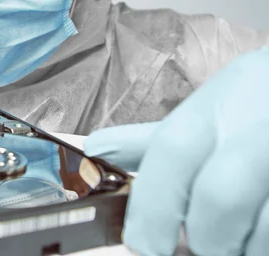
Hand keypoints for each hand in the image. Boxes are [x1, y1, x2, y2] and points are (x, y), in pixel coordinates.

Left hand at [85, 48, 268, 255]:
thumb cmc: (253, 105)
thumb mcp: (204, 111)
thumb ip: (150, 139)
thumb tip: (95, 149)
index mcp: (213, 107)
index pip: (172, 151)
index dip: (152, 207)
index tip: (144, 245)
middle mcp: (256, 126)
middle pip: (220, 196)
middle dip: (205, 239)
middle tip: (200, 248)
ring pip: (264, 228)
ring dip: (243, 249)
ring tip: (236, 240)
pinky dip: (266, 244)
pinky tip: (259, 234)